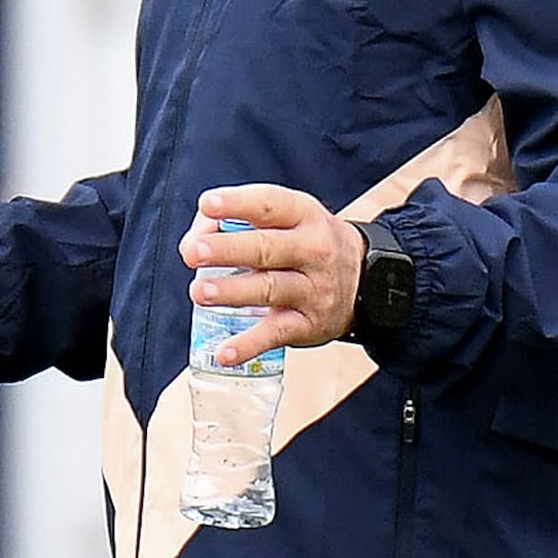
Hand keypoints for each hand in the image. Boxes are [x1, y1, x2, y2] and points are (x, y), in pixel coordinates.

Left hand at [181, 183, 365, 362]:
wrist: (365, 282)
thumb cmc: (306, 244)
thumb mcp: (286, 220)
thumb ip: (236, 222)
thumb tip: (192, 243)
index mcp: (303, 215)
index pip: (270, 205)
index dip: (238, 204)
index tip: (208, 204)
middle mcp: (313, 250)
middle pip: (267, 249)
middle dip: (228, 250)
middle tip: (193, 252)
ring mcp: (313, 289)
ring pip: (270, 289)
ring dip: (232, 291)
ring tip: (199, 292)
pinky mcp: (308, 325)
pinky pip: (276, 335)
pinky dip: (249, 345)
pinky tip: (224, 353)